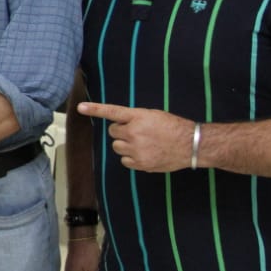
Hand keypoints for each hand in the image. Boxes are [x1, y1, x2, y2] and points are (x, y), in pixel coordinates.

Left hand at [79, 102, 194, 172]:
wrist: (191, 145)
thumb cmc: (173, 127)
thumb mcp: (153, 115)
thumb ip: (135, 118)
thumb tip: (119, 122)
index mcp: (138, 117)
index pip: (112, 112)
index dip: (95, 109)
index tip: (80, 107)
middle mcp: (134, 132)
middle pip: (113, 132)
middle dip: (122, 132)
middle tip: (137, 133)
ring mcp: (136, 149)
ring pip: (117, 147)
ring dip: (125, 145)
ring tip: (142, 144)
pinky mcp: (140, 163)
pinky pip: (124, 160)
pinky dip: (131, 158)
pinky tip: (144, 154)